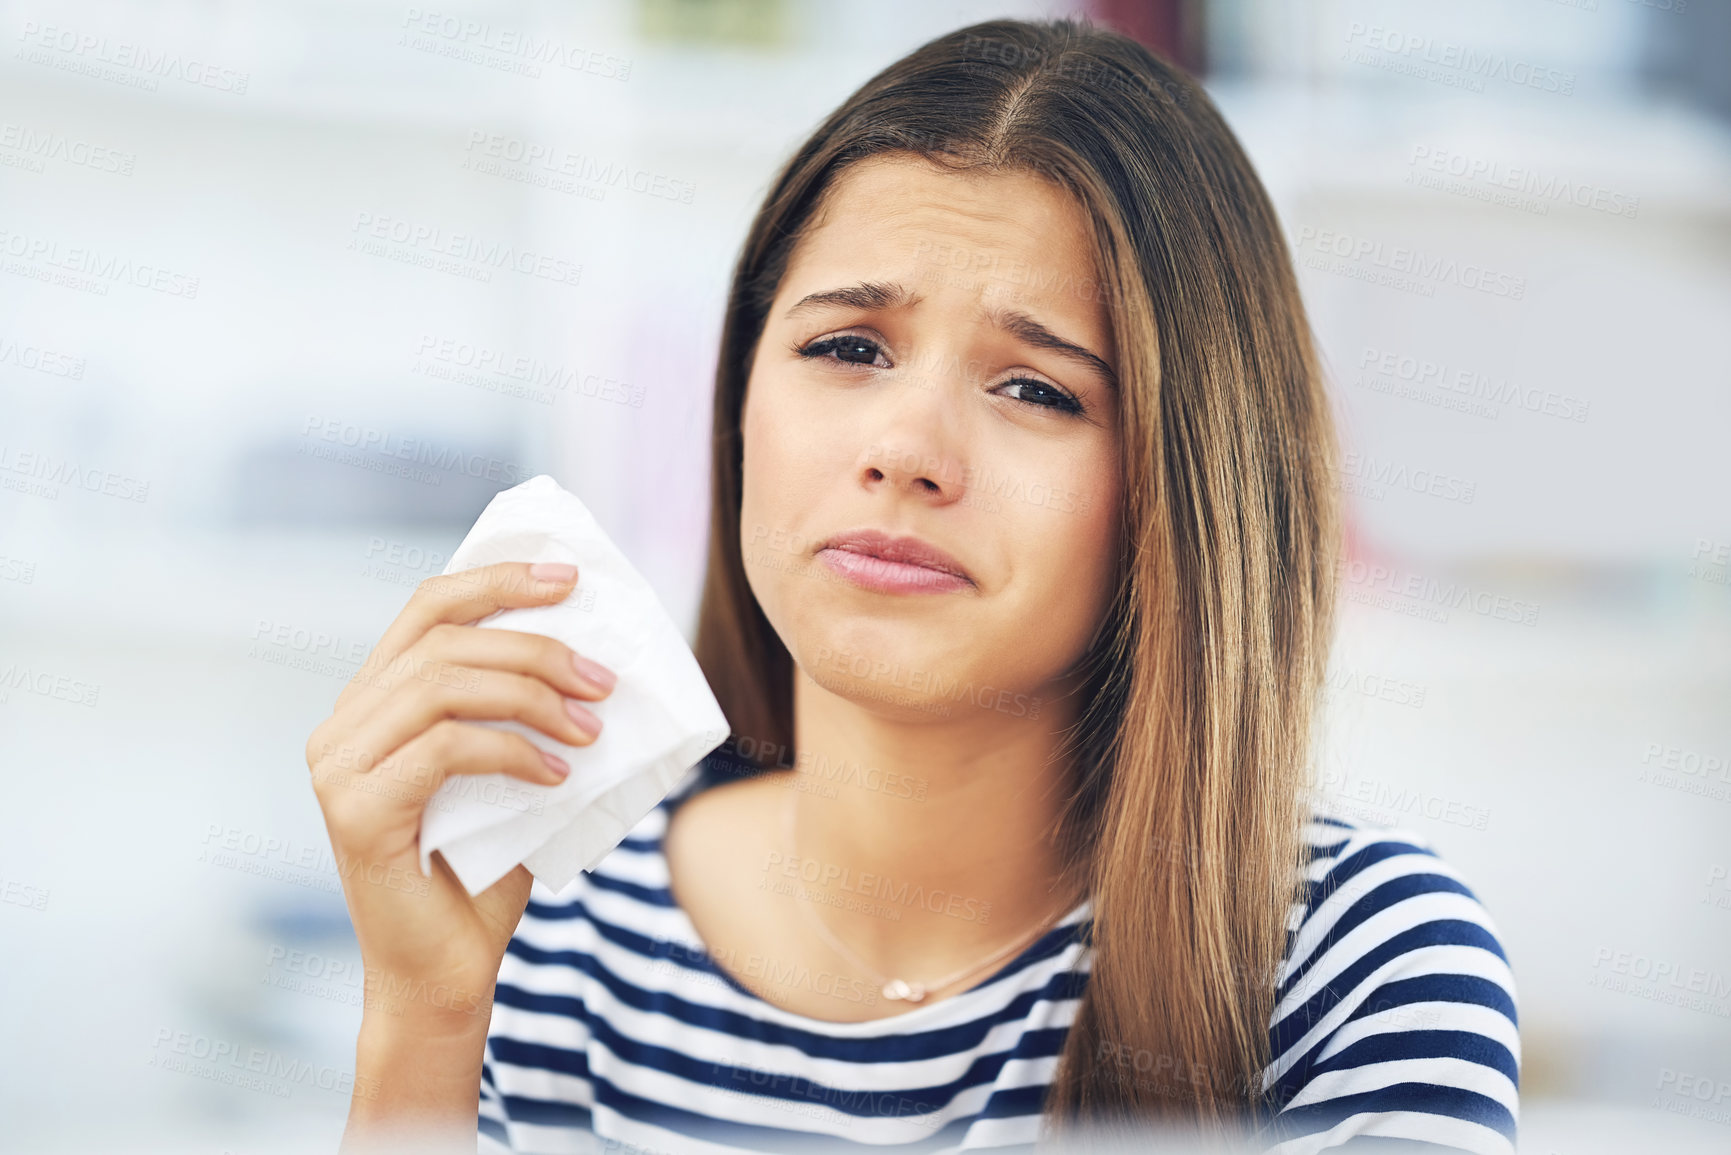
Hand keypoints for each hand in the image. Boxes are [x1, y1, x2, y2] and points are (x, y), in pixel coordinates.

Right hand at [305, 561, 613, 1027]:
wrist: (446, 970)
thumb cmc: (482, 871)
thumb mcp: (511, 770)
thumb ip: (521, 710)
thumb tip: (594, 653)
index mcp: (374, 700)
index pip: (430, 608)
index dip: (499, 579)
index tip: (569, 577)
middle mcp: (343, 724)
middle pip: (444, 641)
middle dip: (535, 649)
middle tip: (604, 681)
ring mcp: (338, 765)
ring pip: (444, 687)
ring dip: (532, 699)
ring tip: (589, 731)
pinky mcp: (354, 808)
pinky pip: (444, 748)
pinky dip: (511, 753)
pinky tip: (555, 779)